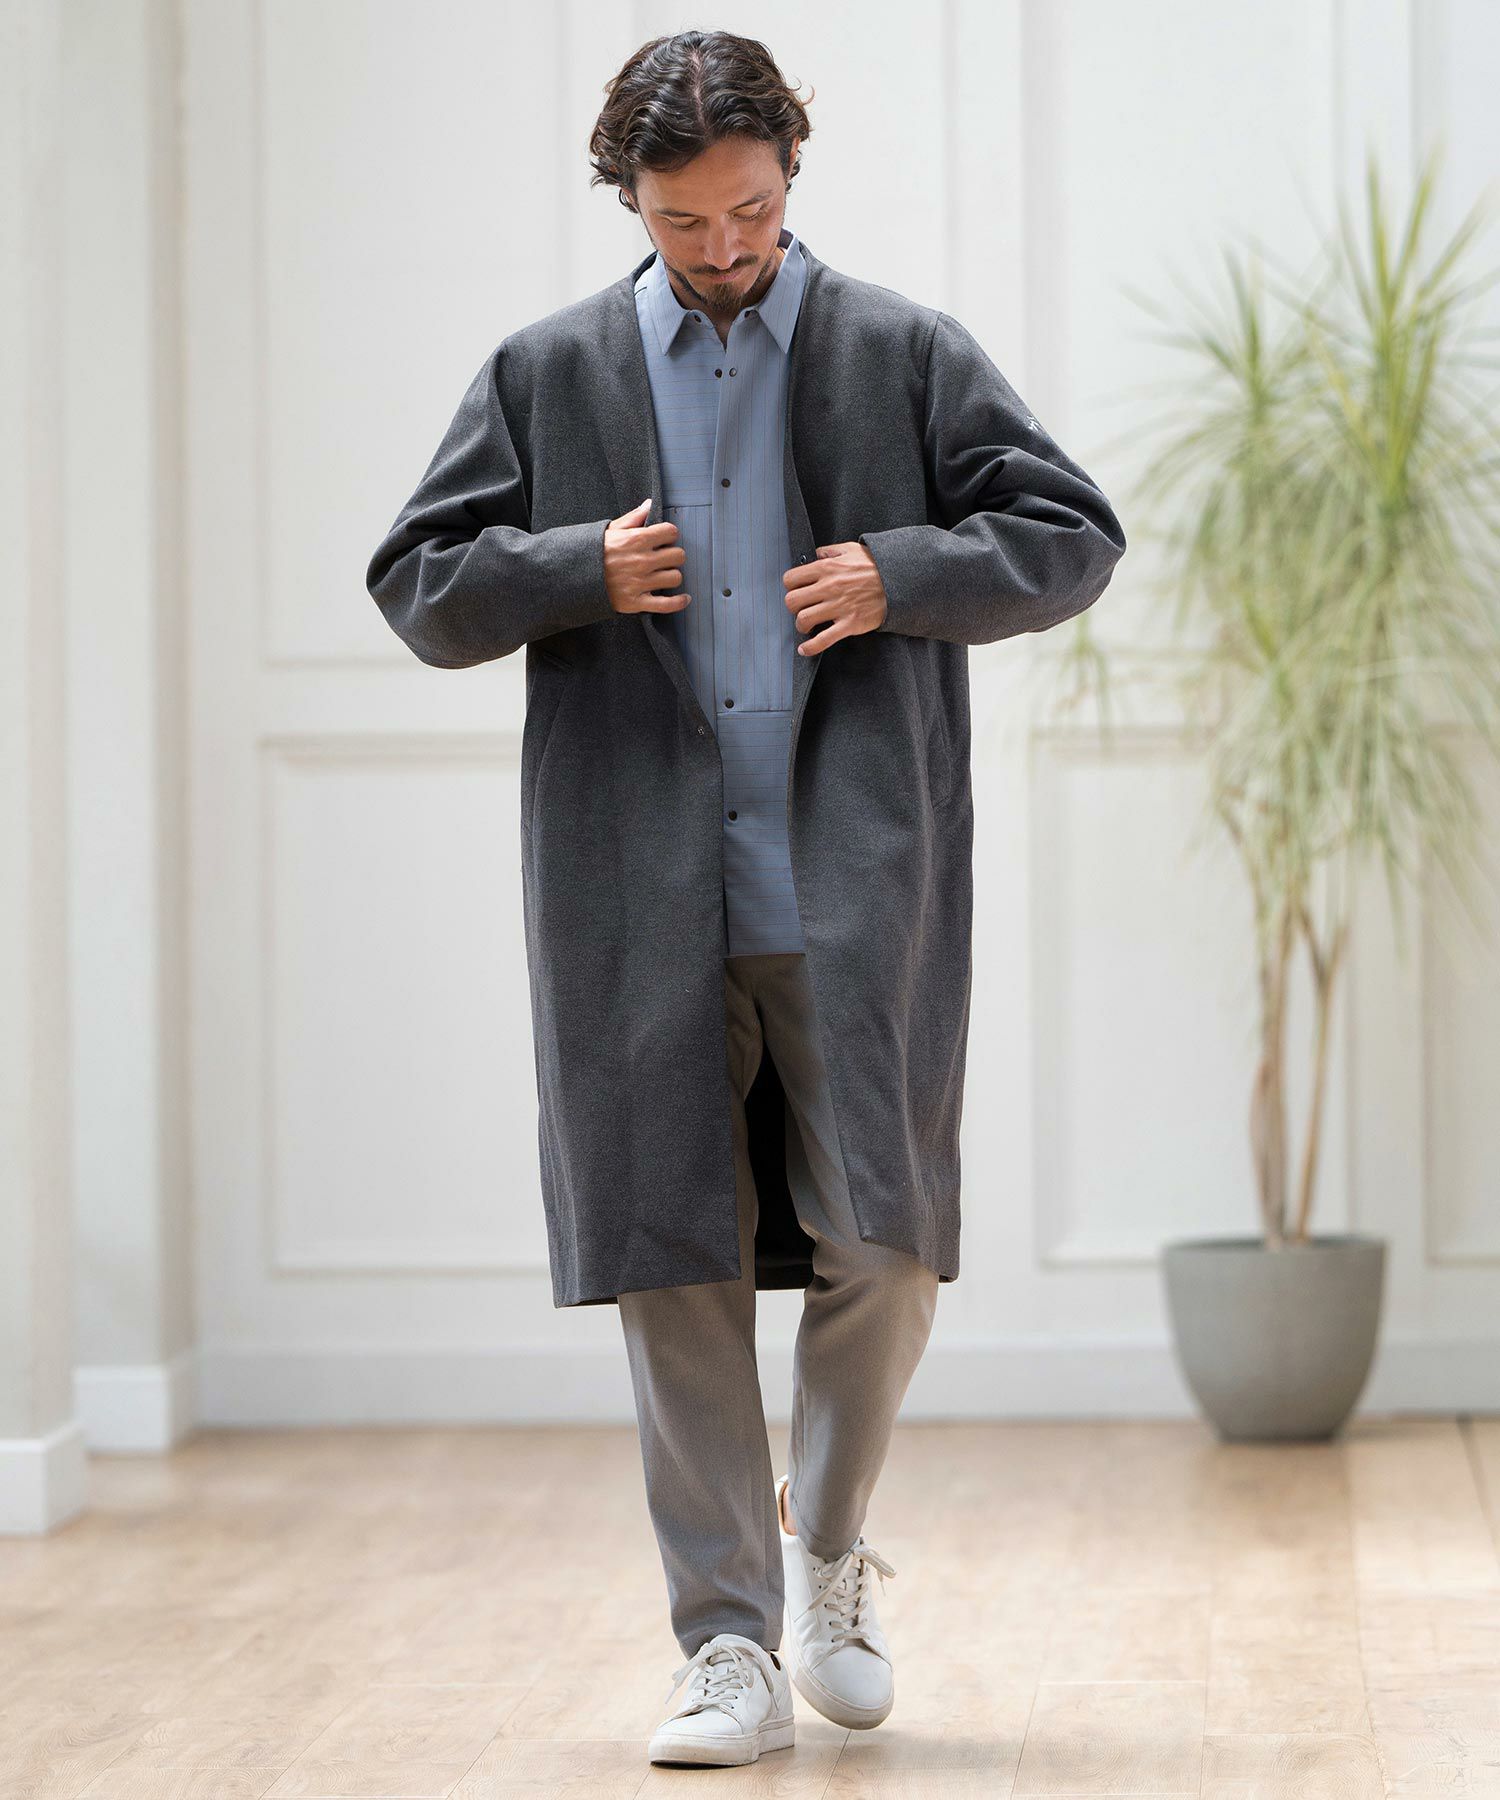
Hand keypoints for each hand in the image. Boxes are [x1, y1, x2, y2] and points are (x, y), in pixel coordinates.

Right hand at [603, 498, 690, 613]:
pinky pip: (666, 604)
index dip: (669, 535)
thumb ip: (633, 517)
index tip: (664, 539)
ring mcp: (640, 583)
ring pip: (675, 577)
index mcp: (636, 540)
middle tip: (665, 558)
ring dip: (672, 575)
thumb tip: (649, 504)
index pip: (671, 533)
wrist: (573, 577)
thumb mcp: (610, 530)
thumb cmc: (593, 552)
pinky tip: (684, 598)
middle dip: (673, 555)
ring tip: (664, 574)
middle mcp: (641, 561)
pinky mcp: (636, 602)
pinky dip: (678, 602)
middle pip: (678, 556)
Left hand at [782, 541, 888, 653]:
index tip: (797, 591)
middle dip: (793, 608)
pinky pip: (823, 640)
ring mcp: (839, 607)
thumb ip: (830, 550)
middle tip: (801, 609)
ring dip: (801, 626)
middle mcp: (829, 587)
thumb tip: (816, 554)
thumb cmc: (876, 566)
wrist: (900, 581)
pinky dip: (810, 647)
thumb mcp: (852, 549)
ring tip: (807, 626)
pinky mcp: (849, 624)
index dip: (791, 587)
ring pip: (803, 620)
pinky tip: (805, 649)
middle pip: (792, 601)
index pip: (790, 579)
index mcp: (826, 568)